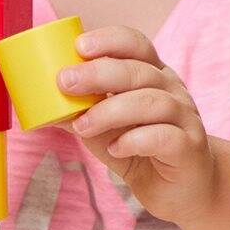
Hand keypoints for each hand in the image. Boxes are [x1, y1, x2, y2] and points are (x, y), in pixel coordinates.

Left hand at [64, 25, 215, 225]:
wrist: (185, 188)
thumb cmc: (143, 150)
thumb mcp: (106, 129)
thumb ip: (81, 114)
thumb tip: (40, 105)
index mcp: (154, 76)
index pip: (137, 45)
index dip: (110, 41)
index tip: (79, 46)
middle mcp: (173, 91)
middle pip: (140, 71)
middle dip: (99, 73)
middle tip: (65, 82)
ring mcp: (186, 118)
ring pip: (153, 102)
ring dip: (111, 110)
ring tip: (83, 126)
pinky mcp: (189, 148)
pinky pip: (164, 137)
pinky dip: (135, 139)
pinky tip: (115, 147)